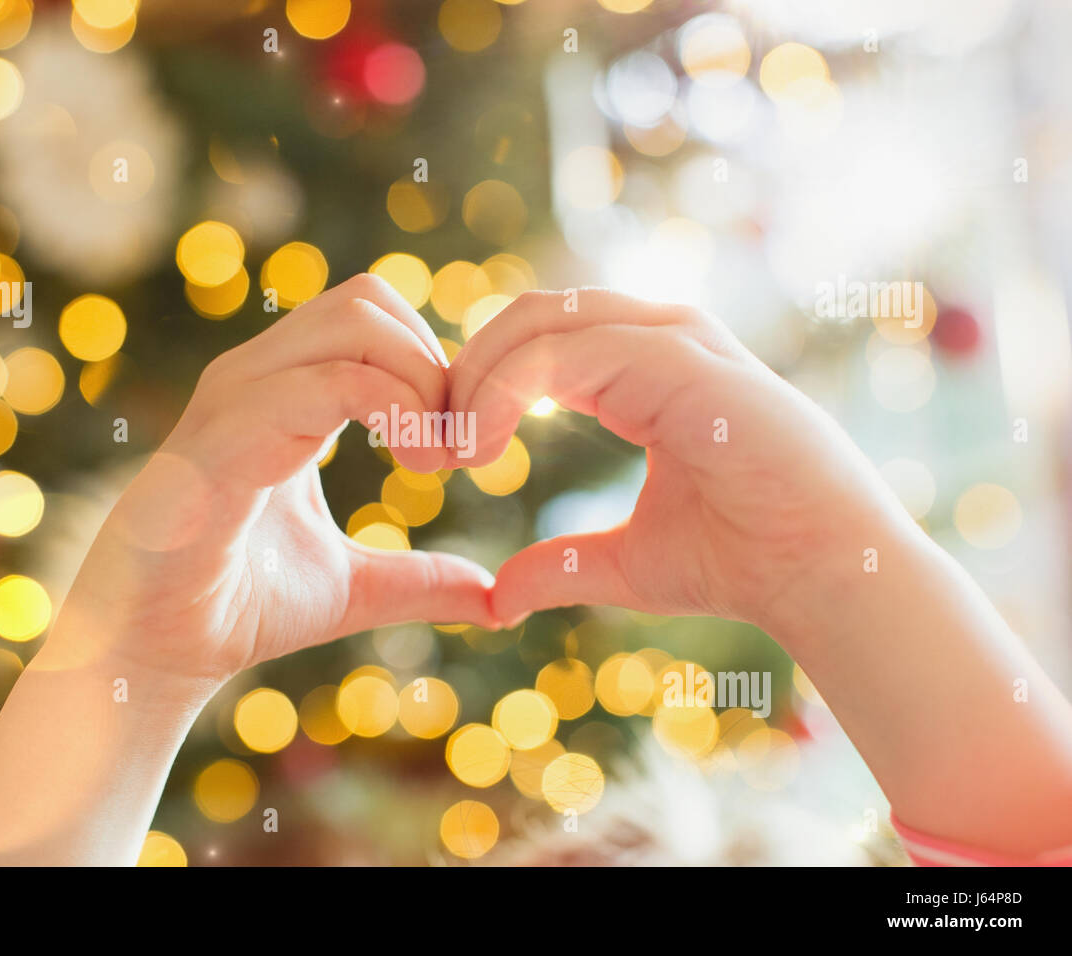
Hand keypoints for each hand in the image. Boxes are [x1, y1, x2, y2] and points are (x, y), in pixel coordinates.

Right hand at [56, 274, 496, 686]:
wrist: (153, 653)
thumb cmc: (238, 607)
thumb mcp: (355, 589)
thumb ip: (421, 582)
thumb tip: (496, 600)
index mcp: (283, 395)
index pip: (373, 318)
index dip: (435, 366)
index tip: (464, 448)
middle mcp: (256, 379)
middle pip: (368, 298)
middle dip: (435, 362)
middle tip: (457, 449)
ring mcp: (235, 400)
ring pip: (353, 321)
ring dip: (420, 380)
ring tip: (437, 459)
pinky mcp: (223, 440)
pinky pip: (323, 383)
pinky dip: (392, 408)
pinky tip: (414, 463)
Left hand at [445, 289, 914, 632]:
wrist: (821, 577)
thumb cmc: (739, 560)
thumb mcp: (625, 562)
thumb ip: (561, 565)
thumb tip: (495, 597)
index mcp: (642, 368)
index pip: (535, 338)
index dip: (478, 385)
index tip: (445, 452)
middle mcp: (658, 338)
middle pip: (528, 315)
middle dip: (467, 372)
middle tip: (434, 445)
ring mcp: (677, 340)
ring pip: (542, 319)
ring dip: (480, 378)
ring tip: (454, 450)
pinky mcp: (686, 362)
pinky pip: (574, 349)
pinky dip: (512, 388)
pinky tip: (483, 446)